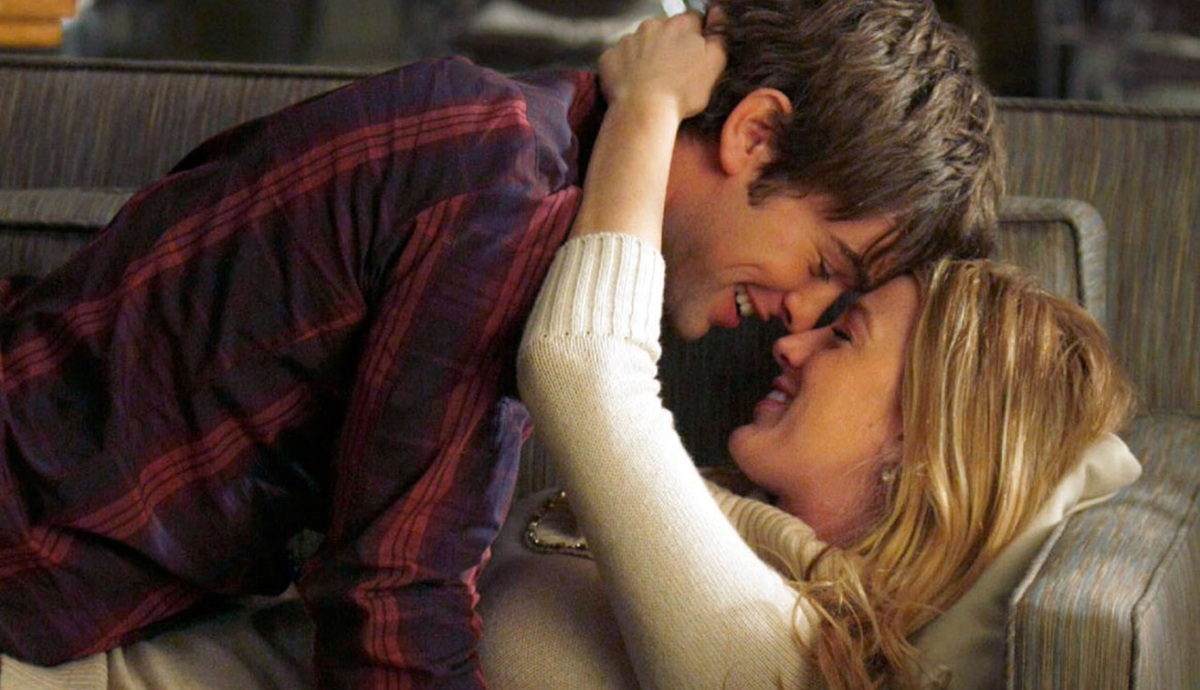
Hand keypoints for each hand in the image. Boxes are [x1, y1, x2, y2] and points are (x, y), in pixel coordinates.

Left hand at [598, 11, 726, 123]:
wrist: (643, 111)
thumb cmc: (682, 92)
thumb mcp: (714, 65)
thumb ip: (719, 35)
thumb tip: (717, 12)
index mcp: (680, 25)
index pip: (693, 21)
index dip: (696, 39)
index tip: (694, 58)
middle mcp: (652, 25)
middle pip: (665, 30)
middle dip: (669, 46)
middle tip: (673, 73)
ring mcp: (628, 40)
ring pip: (641, 43)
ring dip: (647, 56)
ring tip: (652, 81)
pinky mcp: (610, 57)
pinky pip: (620, 58)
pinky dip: (626, 68)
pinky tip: (634, 85)